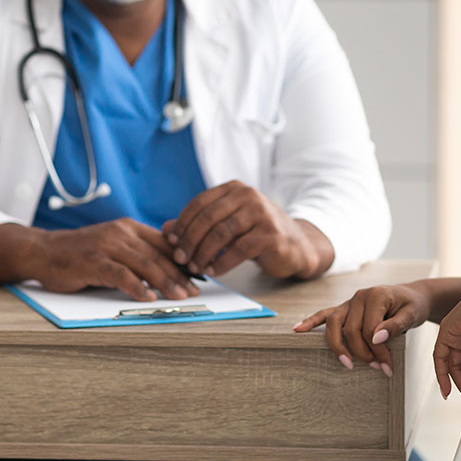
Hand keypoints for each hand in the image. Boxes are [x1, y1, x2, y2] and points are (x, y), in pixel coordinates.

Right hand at [34, 219, 201, 301]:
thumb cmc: (80, 253)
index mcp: (129, 227)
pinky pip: (121, 275)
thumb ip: (135, 252)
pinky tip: (147, 298)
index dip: (183, 259)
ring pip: (144, 264)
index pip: (164, 243)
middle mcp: (120, 233)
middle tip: (194, 290)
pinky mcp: (93, 261)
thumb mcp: (112, 245)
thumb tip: (166, 270)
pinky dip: (136, 287)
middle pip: (158, 255)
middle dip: (179, 274)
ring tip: (179, 297)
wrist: (43, 251)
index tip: (198, 274)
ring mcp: (107, 246)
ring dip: (165, 282)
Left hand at [164, 180, 329, 278]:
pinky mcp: (270, 235)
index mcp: (235, 189)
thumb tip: (165, 229)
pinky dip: (222, 263)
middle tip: (179, 257)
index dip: (183, 222)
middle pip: (209, 217)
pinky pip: (238, 250)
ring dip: (203, 253)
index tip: (171, 241)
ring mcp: (262, 214)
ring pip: (221, 234)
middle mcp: (249, 196)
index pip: (201, 202)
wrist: (295, 245)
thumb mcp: (226, 224)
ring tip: (195, 266)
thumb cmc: (255, 233)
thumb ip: (198, 224)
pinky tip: (213, 271)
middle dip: (190, 239)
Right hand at [292, 283, 432, 375]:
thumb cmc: (412, 306)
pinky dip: (311, 322)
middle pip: (351, 329)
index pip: (370, 329)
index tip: (387, 366)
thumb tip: (376, 338)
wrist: (411, 297)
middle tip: (377, 368)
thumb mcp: (412, 315)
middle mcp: (359, 296)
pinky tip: (298, 330)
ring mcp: (349, 302)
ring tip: (347, 363)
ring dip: (339, 346)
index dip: (378, 350)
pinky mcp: (344, 308)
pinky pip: (324, 314)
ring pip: (334, 324)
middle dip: (363, 353)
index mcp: (376, 295)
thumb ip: (395, 326)